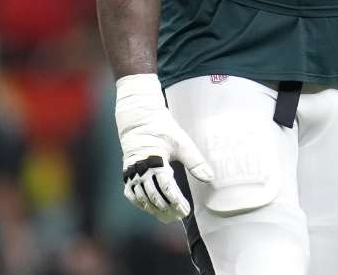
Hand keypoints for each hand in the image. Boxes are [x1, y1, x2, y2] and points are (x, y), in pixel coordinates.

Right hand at [115, 74, 213, 222]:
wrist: (139, 119)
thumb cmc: (163, 129)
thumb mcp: (182, 143)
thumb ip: (195, 161)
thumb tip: (210, 177)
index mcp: (155, 160)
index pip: (166, 188)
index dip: (176, 202)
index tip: (186, 210)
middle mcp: (141, 168)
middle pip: (154, 196)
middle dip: (167, 209)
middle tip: (180, 216)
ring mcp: (132, 172)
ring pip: (142, 198)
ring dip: (154, 210)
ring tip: (167, 217)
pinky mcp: (127, 172)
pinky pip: (131, 193)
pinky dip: (140, 203)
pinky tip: (150, 209)